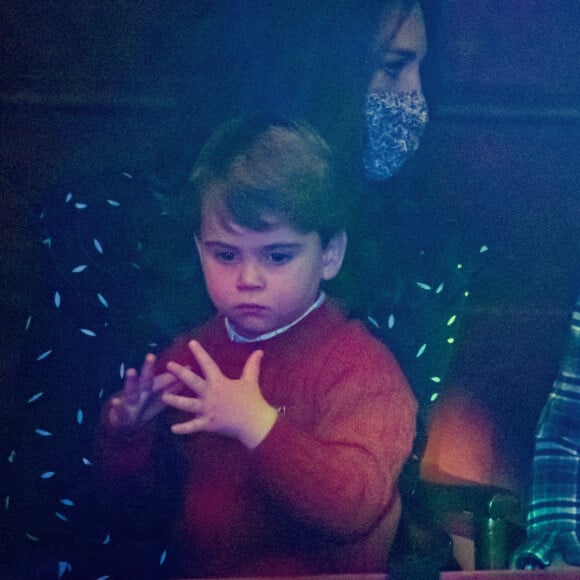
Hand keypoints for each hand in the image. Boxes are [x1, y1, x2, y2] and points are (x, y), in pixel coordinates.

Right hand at [108, 354, 180, 431]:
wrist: (125, 423)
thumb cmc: (146, 405)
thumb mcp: (160, 397)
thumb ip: (173, 385)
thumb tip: (190, 370)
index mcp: (152, 388)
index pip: (164, 378)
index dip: (174, 372)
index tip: (186, 365)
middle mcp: (141, 391)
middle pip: (146, 379)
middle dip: (149, 368)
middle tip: (151, 356)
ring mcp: (130, 401)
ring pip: (131, 390)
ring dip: (131, 381)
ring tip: (131, 371)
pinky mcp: (120, 413)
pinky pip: (118, 410)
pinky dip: (116, 405)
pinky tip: (115, 401)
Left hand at [162, 340, 277, 448]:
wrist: (255, 422)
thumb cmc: (252, 400)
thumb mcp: (251, 380)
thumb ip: (252, 365)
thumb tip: (259, 350)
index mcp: (220, 382)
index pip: (208, 364)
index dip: (199, 352)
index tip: (191, 343)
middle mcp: (211, 394)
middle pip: (192, 381)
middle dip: (180, 373)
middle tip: (169, 365)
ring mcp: (208, 409)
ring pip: (187, 404)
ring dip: (175, 401)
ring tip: (163, 397)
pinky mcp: (208, 424)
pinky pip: (193, 427)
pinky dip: (183, 428)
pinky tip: (173, 429)